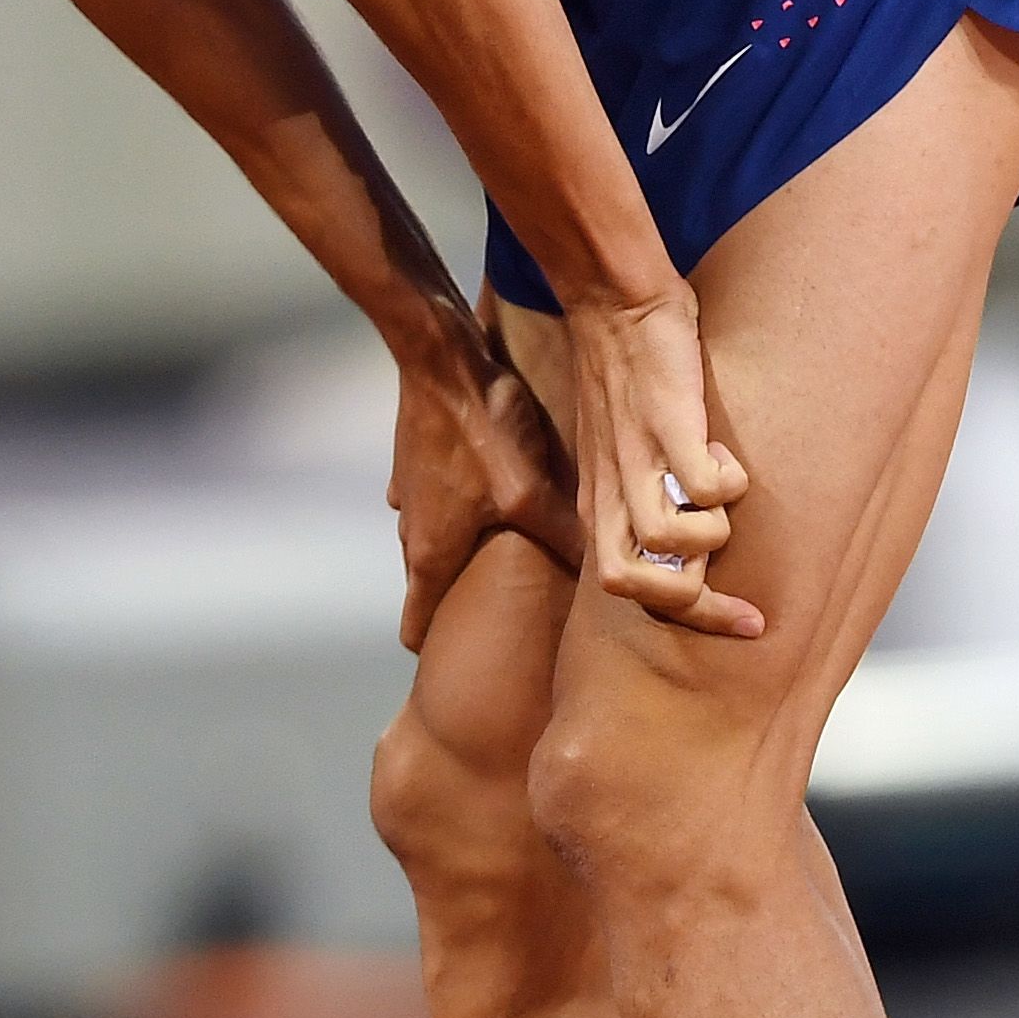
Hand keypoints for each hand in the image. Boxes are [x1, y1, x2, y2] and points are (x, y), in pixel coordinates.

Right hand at [390, 323, 583, 652]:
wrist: (437, 353)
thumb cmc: (483, 427)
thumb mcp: (534, 492)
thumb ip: (566, 537)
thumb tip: (611, 574)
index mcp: (433, 554)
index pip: (418, 625)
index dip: (437, 647)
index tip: (460, 663)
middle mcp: (411, 530)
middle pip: (429, 584)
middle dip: (458, 600)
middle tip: (499, 607)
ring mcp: (407, 493)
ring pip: (432, 539)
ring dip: (459, 549)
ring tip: (498, 548)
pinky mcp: (412, 459)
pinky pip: (433, 499)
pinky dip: (455, 505)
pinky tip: (485, 489)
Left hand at [562, 283, 761, 640]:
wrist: (614, 305)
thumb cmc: (628, 377)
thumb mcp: (619, 451)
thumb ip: (641, 496)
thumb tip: (690, 539)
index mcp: (598, 504)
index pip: (625, 589)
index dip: (690, 617)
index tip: (747, 622)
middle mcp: (608, 491)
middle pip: (631, 585)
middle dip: (697, 601)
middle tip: (741, 588)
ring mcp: (633, 458)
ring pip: (666, 543)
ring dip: (712, 529)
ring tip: (719, 484)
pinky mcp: (663, 423)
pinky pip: (701, 485)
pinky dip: (725, 482)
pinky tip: (723, 451)